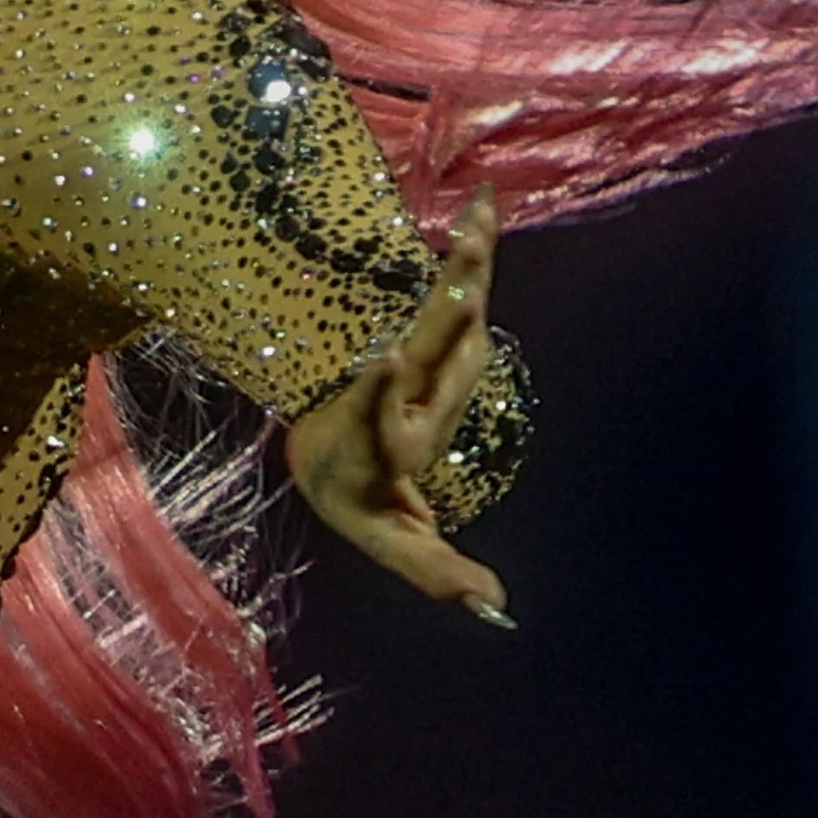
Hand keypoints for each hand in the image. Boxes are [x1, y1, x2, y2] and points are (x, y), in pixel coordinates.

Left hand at [282, 187, 512, 625]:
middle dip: (445, 321)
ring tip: (476, 233)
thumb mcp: (393, 544)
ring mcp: (407, 361)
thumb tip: (498, 608)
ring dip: (460, 271)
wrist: (320, 452)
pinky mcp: (426, 335)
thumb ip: (440, 572)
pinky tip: (482, 210)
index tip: (388, 356)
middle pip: (425, 355)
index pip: (378, 415)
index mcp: (377, 445)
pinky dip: (471, 250)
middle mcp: (390, 396)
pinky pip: (452, 292)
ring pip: (437, 315)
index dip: (380, 387)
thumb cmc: (363, 502)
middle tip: (468, 287)